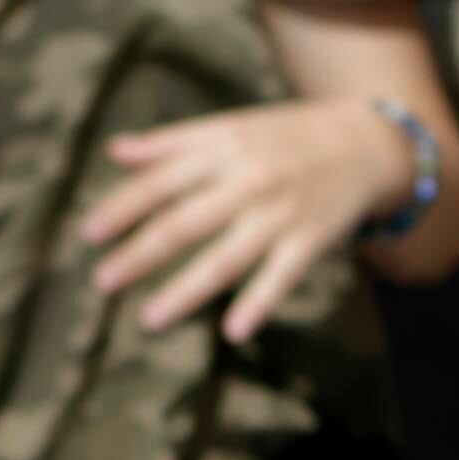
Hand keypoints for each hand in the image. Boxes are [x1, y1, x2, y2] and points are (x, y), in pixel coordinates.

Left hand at [82, 98, 418, 342]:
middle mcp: (248, 182)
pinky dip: (258, 304)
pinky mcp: (312, 240)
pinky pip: (281, 277)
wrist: (369, 143)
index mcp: (222, 151)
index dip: (122, 208)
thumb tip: (115, 152)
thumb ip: (173, 142)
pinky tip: (233, 332)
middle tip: (103, 282)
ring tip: (149, 318)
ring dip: (185, 291)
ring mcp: (281, 215)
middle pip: (184, 223)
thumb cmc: (290, 137)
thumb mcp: (232, 127)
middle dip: (140, 254)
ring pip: (226, 258)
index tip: (89, 235)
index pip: (160, 182)